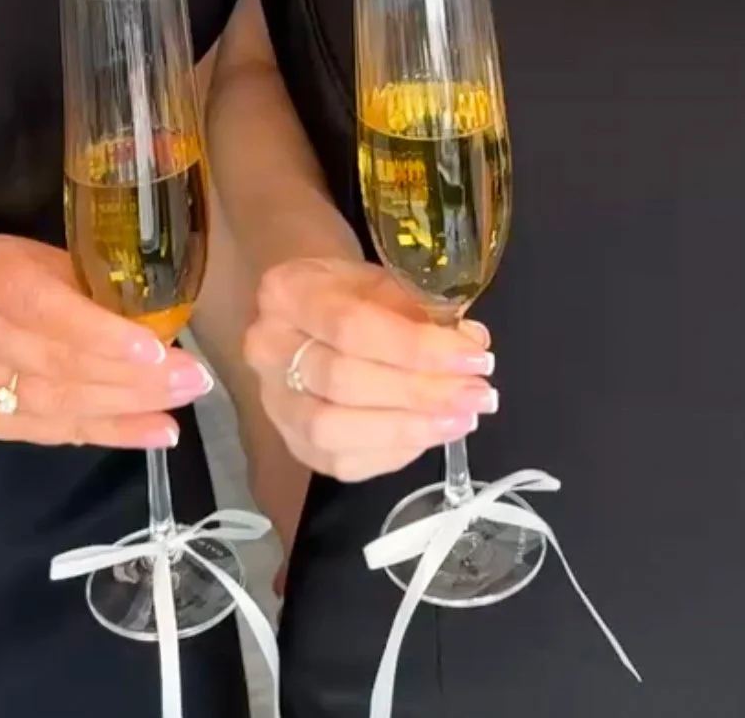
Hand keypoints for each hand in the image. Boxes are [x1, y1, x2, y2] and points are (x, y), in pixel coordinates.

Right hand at [0, 234, 211, 446]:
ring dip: (131, 405)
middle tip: (192, 375)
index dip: (99, 332)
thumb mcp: (26, 258)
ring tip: (184, 397)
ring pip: (63, 403)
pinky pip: (61, 433)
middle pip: (60, 364)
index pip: (45, 309)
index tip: (154, 345)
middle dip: (132, 375)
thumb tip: (157, 302)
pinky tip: (160, 431)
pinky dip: (116, 434)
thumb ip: (79, 280)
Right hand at [245, 257, 497, 482]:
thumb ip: (424, 310)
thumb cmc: (352, 292)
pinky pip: (342, 463)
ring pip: (335, 431)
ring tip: (463, 419)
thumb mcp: (383, 281)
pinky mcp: (292, 443)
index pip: (352, 326)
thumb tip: (472, 342)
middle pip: (344, 382)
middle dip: (421, 392)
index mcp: (286, 293)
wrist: (309, 312)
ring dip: (409, 428)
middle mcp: (266, 349)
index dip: (417, 348)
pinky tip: (433, 433)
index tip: (475, 357)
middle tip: (478, 394)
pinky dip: (394, 452)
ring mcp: (274, 402)